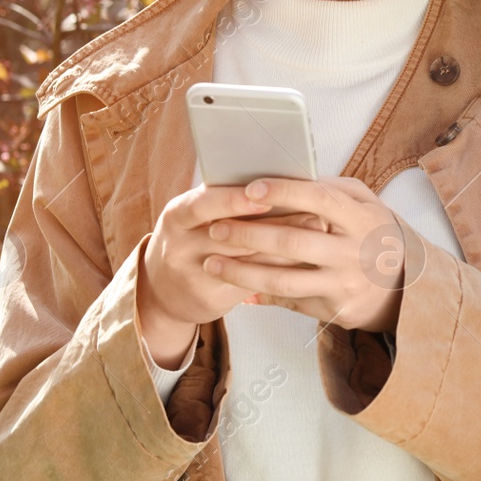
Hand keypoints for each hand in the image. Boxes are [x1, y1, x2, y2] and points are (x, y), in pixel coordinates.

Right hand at [140, 183, 316, 337]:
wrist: (161, 291)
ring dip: (286, 246)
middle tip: (313, 213)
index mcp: (177, 216)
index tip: (265, 195)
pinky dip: (280, 269)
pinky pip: (251, 283)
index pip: (205, 204)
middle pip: (232, 235)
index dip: (235, 200)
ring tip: (318, 232)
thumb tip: (277, 180)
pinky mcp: (210, 300)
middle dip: (276, 223)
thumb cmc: (191, 238)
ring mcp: (193, 276)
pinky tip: (306, 259)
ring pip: (247, 261)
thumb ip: (226, 200)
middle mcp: (180, 247)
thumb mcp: (195, 215)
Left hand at [200, 176, 408, 333]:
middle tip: (216, 227)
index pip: (319, 200)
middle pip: (293, 242)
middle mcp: (354, 252)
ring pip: (284, 279)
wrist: (402, 286)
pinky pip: (289, 300)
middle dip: (249, 234)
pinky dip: (259, 294)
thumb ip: (332, 190)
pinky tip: (235, 287)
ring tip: (212, 261)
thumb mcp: (366, 205)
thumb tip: (288, 176)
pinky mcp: (334, 309)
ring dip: (242, 271)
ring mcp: (344, 284)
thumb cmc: (374, 234)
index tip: (251, 188)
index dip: (284, 193)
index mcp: (362, 219)